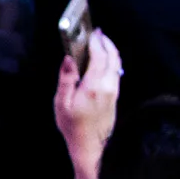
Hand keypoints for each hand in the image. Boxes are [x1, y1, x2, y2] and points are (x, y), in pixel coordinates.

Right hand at [56, 28, 123, 178]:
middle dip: (106, 43)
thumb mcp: (62, 103)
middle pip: (113, 58)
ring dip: (110, 52)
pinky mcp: (115, 97)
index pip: (100, 56)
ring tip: (100, 42)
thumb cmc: (73, 126)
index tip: (92, 31)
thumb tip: (69, 58)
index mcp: (95, 86)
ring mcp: (114, 92)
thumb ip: (66, 78)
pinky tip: (103, 61)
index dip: (97, 42)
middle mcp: (109, 87)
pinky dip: (111, 62)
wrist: (91, 147)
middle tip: (97, 32)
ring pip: (117, 66)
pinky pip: (116, 74)